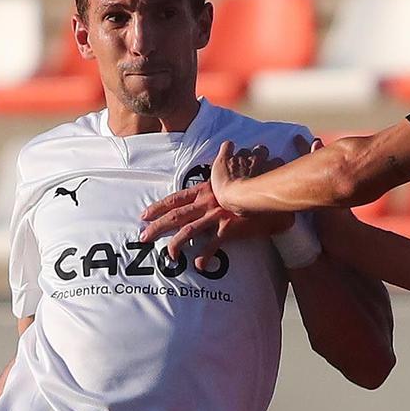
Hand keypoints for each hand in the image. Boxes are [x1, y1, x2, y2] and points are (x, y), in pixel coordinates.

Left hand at [139, 138, 311, 267]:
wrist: (267, 185)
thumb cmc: (257, 174)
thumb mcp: (239, 161)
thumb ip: (230, 156)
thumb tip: (228, 144)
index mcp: (207, 190)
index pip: (177, 198)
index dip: (159, 207)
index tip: (145, 214)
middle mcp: (207, 203)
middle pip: (176, 215)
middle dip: (157, 226)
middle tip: (142, 236)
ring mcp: (216, 216)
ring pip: (189, 230)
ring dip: (175, 244)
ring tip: (166, 256)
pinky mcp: (228, 228)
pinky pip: (213, 245)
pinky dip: (205, 256)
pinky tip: (198, 265)